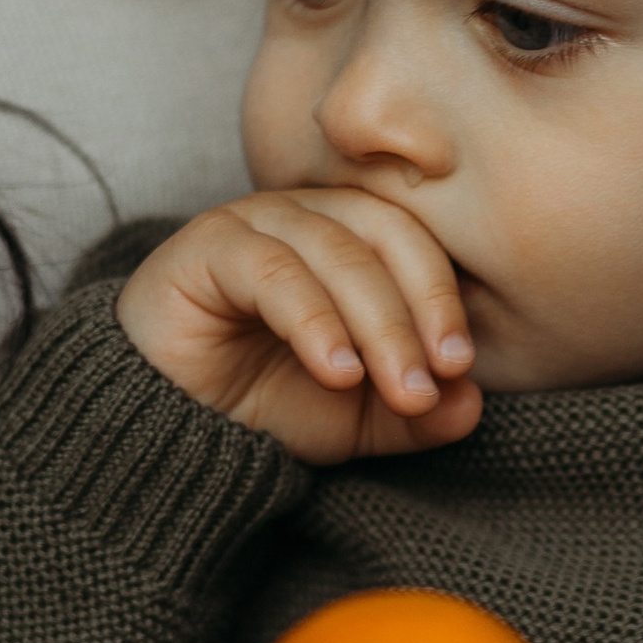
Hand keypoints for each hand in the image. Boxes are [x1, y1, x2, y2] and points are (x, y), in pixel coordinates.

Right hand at [116, 188, 481, 462]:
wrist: (168, 426)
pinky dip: (314, 322)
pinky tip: (335, 372)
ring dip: (376, 325)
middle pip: (384, 238)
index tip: (460, 367)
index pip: (416, 243)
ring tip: (394, 389)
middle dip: (417, 314)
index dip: (444, 299)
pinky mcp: (206, 246)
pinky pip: (274, 271)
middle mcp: (308, 216)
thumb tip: (474, 404)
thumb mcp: (355, 420)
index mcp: (352, 238)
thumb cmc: (262, 404)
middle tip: (432, 380)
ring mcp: (256, 222)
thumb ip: (415, 414)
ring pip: (335, 252)